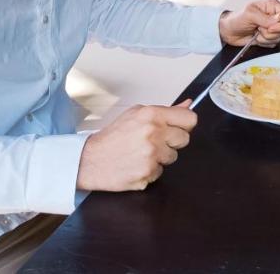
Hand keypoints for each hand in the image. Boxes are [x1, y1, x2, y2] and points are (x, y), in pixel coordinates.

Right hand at [76, 100, 197, 191]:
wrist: (89, 160)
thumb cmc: (113, 137)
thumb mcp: (136, 114)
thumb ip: (165, 110)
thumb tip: (188, 104)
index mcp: (152, 115)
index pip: (189, 119)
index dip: (185, 125)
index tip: (179, 128)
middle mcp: (154, 134)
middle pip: (184, 139)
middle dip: (172, 141)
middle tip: (154, 142)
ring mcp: (151, 155)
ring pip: (173, 157)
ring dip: (161, 157)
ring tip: (142, 153)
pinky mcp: (147, 173)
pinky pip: (160, 172)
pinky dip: (150, 170)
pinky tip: (136, 164)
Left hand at [219, 0, 279, 46]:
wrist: (229, 32)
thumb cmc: (237, 19)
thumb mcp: (249, 14)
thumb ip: (265, 17)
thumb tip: (279, 18)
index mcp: (272, 6)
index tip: (271, 28)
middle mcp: (274, 16)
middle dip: (271, 32)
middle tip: (260, 28)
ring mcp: (272, 27)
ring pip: (279, 37)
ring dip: (266, 38)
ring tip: (256, 32)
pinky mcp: (269, 37)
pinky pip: (274, 43)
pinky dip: (264, 43)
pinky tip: (257, 37)